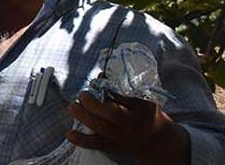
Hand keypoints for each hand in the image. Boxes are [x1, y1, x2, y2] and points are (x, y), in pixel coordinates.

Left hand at [67, 91, 189, 164]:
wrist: (155, 141)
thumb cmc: (146, 114)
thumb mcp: (142, 99)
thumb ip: (122, 90)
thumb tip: (100, 76)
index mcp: (139, 110)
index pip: (124, 99)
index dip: (108, 90)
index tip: (96, 81)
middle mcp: (130, 125)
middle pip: (112, 115)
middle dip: (93, 104)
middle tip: (82, 94)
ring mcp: (121, 137)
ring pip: (102, 130)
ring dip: (85, 118)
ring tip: (72, 106)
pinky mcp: (112, 146)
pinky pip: (96, 145)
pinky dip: (82, 140)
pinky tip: (69, 134)